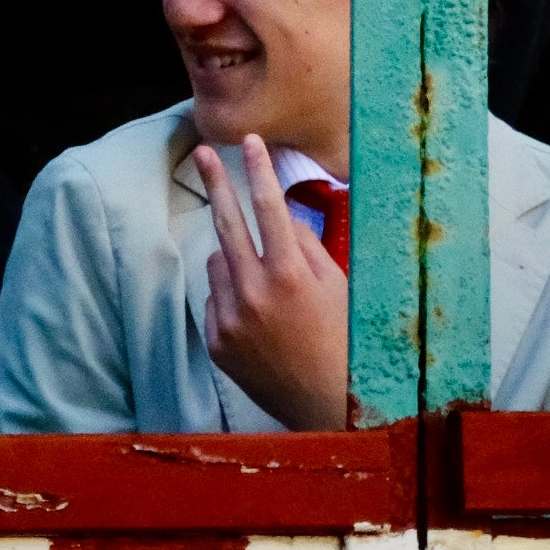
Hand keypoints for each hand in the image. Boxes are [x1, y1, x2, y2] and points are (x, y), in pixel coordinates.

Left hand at [194, 136, 350, 430]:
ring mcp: (230, 319)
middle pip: (227, 224)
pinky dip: (234, 298)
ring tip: (271, 289)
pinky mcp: (217, 342)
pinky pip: (216, 300)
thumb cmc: (346, 342)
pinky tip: (263, 322)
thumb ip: (306, 250)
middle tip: (203, 153)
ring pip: (220, 263)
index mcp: (291, 276)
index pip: (269, 208)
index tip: (250, 143)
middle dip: (216, 183)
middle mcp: (254, 293)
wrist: (327, 406)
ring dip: (238, 259)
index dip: (259, 171)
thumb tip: (280, 221)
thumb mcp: (338, 289)